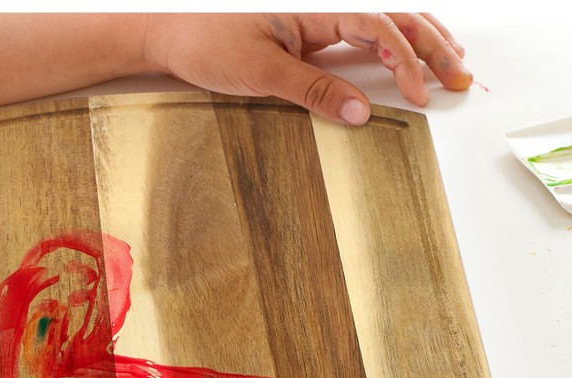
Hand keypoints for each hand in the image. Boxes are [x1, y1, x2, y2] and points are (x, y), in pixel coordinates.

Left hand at [144, 13, 471, 124]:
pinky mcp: (307, 37)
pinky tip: (404, 58)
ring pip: (383, 22)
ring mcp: (316, 21)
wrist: (170, 36)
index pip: (378, 28)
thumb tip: (361, 112)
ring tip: (451, 61)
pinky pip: (360, 36)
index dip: (406, 61)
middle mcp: (321, 8)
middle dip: (432, 46)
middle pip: (393, 18)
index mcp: (315, 7)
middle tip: (461, 76)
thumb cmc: (207, 44)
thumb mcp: (262, 71)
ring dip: (420, 42)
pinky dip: (390, 46)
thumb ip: (313, 90)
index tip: (423, 94)